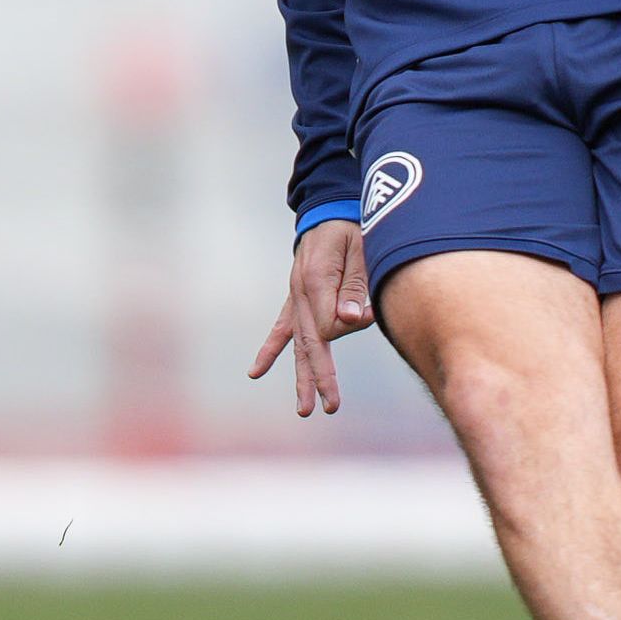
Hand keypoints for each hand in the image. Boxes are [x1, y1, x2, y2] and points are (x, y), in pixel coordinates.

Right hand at [245, 219, 372, 419]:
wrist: (331, 209)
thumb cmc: (353, 228)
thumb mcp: (362, 248)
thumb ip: (356, 284)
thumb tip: (352, 321)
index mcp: (317, 279)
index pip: (328, 322)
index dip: (348, 324)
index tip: (365, 316)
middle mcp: (301, 293)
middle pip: (311, 343)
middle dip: (321, 376)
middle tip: (330, 406)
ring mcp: (295, 297)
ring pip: (298, 345)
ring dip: (303, 377)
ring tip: (305, 410)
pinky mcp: (294, 299)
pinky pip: (281, 329)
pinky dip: (269, 351)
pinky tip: (255, 372)